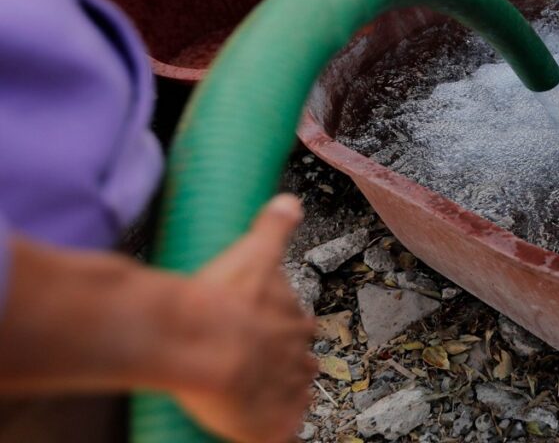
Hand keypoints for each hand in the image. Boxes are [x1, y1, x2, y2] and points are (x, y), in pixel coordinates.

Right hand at [172, 194, 316, 442]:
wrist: (197, 340)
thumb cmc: (221, 298)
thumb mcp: (253, 250)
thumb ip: (274, 226)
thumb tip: (289, 202)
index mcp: (295, 322)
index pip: (297, 328)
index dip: (279, 330)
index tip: (260, 330)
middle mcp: (297, 359)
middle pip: (297, 363)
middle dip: (280, 363)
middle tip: (252, 364)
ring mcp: (286, 395)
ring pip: (291, 398)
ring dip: (277, 396)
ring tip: (253, 396)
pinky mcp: (272, 428)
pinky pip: (280, 435)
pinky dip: (272, 433)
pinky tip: (258, 431)